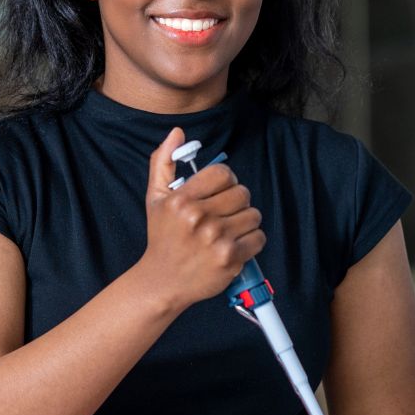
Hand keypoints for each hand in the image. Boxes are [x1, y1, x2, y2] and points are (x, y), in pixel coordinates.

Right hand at [139, 127, 265, 311]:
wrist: (162, 281)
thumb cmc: (162, 237)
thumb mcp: (156, 198)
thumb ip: (163, 162)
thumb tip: (177, 133)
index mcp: (181, 200)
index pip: (223, 173)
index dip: (226, 181)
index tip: (220, 191)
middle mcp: (198, 218)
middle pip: (242, 193)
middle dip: (236, 202)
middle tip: (224, 213)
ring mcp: (216, 239)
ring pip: (253, 215)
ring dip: (245, 222)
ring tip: (228, 230)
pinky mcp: (230, 258)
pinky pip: (259, 237)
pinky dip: (251, 241)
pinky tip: (234, 245)